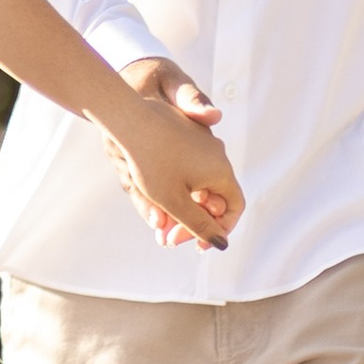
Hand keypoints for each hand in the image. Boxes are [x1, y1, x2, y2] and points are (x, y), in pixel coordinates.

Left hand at [103, 58, 239, 250]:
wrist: (130, 119)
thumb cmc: (151, 161)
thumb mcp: (174, 201)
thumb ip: (200, 225)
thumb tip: (221, 244)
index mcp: (220, 170)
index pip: (234, 206)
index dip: (220, 229)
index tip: (197, 244)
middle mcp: (216, 154)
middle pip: (213, 198)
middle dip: (193, 222)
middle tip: (168, 239)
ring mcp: (200, 143)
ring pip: (197, 184)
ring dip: (181, 208)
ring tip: (158, 223)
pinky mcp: (184, 135)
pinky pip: (187, 168)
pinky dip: (176, 187)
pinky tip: (155, 198)